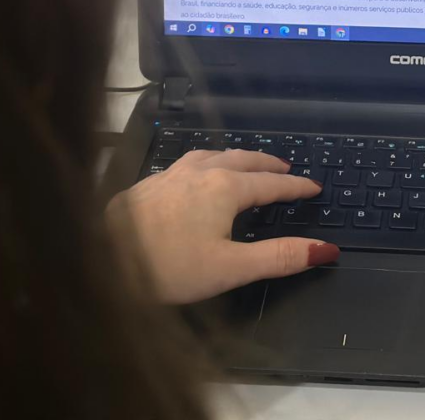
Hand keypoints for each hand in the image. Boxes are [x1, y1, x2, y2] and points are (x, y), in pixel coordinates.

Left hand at [106, 149, 339, 303]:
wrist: (99, 258)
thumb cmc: (167, 267)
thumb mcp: (231, 268)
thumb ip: (280, 257)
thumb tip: (325, 249)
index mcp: (225, 188)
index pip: (271, 183)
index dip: (295, 186)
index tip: (313, 187)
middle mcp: (200, 172)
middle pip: (243, 160)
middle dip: (268, 164)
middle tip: (286, 168)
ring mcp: (170, 174)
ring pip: (213, 155)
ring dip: (237, 158)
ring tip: (247, 164)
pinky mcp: (148, 184)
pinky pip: (188, 162)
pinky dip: (208, 163)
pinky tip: (197, 174)